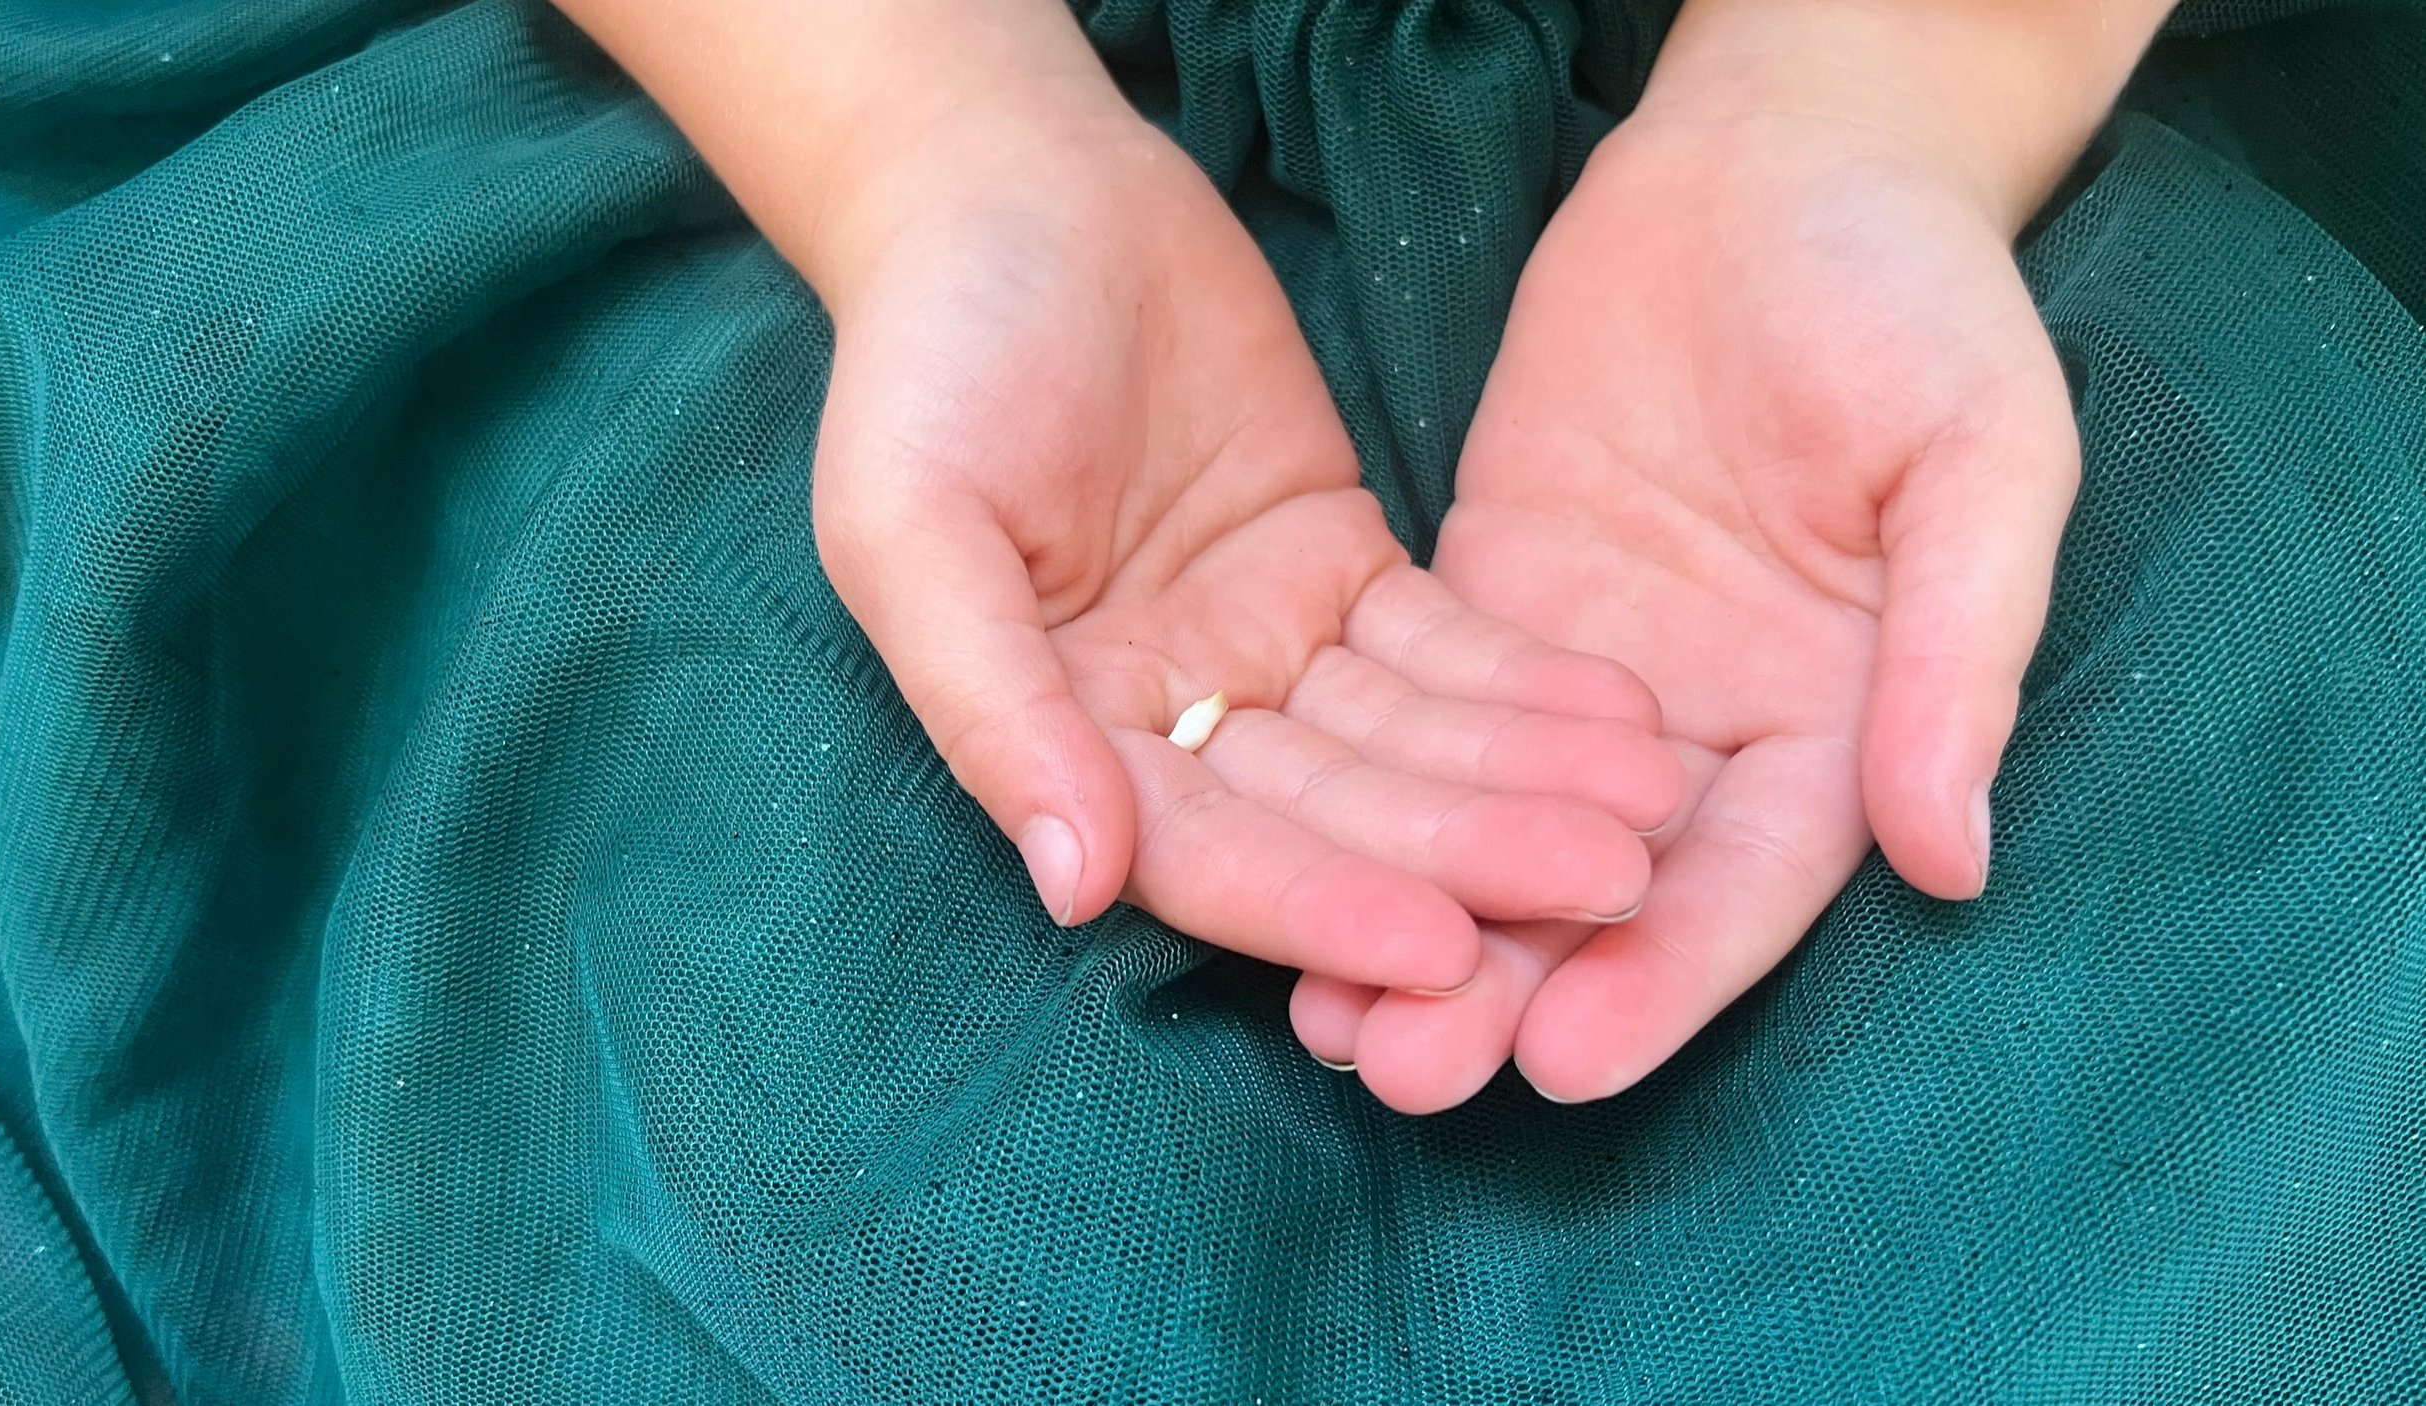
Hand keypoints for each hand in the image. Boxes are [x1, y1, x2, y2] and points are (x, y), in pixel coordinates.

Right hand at [813, 117, 1683, 989]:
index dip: (1319, 908)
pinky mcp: (1338, 566)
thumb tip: (1073, 885)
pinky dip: (1528, 682)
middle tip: (1614, 883)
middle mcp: (1170, 722)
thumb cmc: (932, 358)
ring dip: (1527, 777)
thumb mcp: (912, 529)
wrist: (1014, 194)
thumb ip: (992, 708)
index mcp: (1062, 738)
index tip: (1445, 949)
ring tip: (1661, 801)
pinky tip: (1628, 714)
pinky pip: (1445, 643)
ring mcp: (1264, 648)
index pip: (1204, 855)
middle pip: (1334, 815)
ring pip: (1409, 740)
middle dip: (1469, 852)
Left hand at [1292, 105, 2081, 1108]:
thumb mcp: (1978, 462)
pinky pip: (1418, 715)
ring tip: (1324, 1024)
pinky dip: (1360, 796)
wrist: (1783, 159)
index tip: (1567, 1065)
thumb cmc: (1915, 296)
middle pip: (1602, 891)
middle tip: (1403, 1073)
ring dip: (1413, 922)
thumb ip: (1954, 656)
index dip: (1663, 978)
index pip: (1747, 887)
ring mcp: (1588, 673)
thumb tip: (1947, 860)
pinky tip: (1282, 866)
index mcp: (1838, 724)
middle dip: (1508, 985)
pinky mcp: (1488, 596)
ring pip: (1493, 827)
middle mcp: (1705, 730)